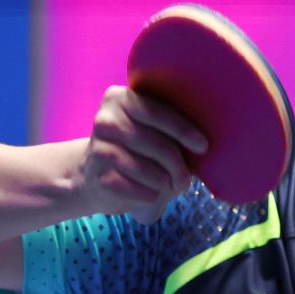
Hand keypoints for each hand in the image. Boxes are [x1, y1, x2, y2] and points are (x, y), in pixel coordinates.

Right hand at [77, 85, 207, 222]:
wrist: (91, 175)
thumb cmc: (134, 148)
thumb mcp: (146, 126)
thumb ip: (167, 122)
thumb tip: (203, 141)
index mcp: (119, 98)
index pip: (158, 113)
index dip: (184, 131)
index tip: (203, 146)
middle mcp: (106, 121)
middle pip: (161, 146)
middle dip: (180, 167)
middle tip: (186, 180)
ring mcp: (100, 150)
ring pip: (154, 173)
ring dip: (168, 184)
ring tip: (168, 185)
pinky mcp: (101, 178)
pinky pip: (143, 191)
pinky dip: (152, 195)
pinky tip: (147, 191)